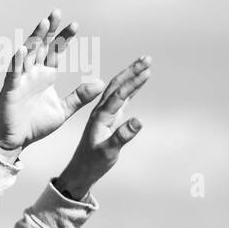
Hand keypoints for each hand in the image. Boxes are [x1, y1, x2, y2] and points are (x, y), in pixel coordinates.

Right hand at [0, 9, 100, 151]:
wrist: (15, 142)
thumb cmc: (35, 126)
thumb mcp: (62, 110)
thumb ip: (79, 97)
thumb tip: (99, 83)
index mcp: (45, 76)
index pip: (55, 52)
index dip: (63, 38)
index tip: (75, 24)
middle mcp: (32, 74)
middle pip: (41, 46)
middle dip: (48, 30)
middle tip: (56, 12)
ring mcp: (20, 80)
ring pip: (27, 54)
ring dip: (35, 38)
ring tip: (43, 23)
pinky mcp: (10, 91)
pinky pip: (13, 73)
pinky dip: (18, 61)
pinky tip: (23, 48)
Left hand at [53, 56, 151, 200]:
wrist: (81, 170)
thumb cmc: (93, 163)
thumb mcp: (108, 152)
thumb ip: (122, 137)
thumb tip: (139, 121)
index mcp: (100, 117)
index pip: (118, 95)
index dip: (132, 82)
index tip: (147, 69)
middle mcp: (101, 111)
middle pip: (117, 86)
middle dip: (132, 71)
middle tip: (148, 57)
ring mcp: (105, 113)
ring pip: (119, 89)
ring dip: (132, 75)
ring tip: (146, 62)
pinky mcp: (110, 118)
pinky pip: (122, 98)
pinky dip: (131, 87)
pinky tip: (139, 80)